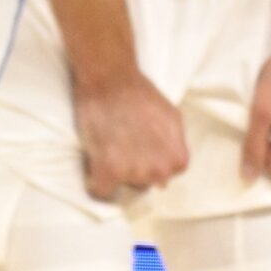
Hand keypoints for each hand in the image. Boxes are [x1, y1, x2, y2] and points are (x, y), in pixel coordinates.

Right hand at [72, 68, 188, 200]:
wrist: (110, 79)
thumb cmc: (140, 94)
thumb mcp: (172, 118)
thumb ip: (174, 146)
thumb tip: (170, 164)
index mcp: (177, 160)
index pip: (162, 179)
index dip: (147, 162)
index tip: (137, 148)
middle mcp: (159, 171)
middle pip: (142, 184)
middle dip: (132, 167)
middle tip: (121, 143)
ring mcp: (134, 173)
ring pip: (120, 185)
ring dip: (113, 170)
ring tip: (109, 144)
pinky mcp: (107, 172)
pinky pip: (99, 190)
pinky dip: (94, 178)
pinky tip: (95, 160)